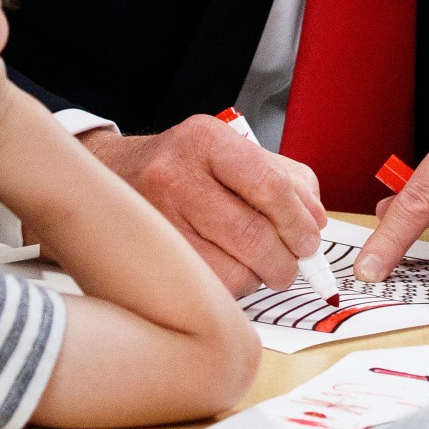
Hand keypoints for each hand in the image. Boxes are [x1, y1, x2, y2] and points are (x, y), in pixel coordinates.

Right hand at [81, 119, 325, 295]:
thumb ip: (285, 179)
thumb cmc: (185, 167)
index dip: (298, 221)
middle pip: (252, 233)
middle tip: (294, 265)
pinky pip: (207, 288)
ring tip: (263, 268)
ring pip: (232, 269)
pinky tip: (233, 272)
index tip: (310, 240)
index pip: (268, 184)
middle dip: (286, 259)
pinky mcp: (150, 257)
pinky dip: (233, 288)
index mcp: (206, 140)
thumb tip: (316, 221)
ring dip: (260, 277)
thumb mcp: (233, 152)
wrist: (112, 175)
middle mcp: (175, 175)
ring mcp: (157, 219)